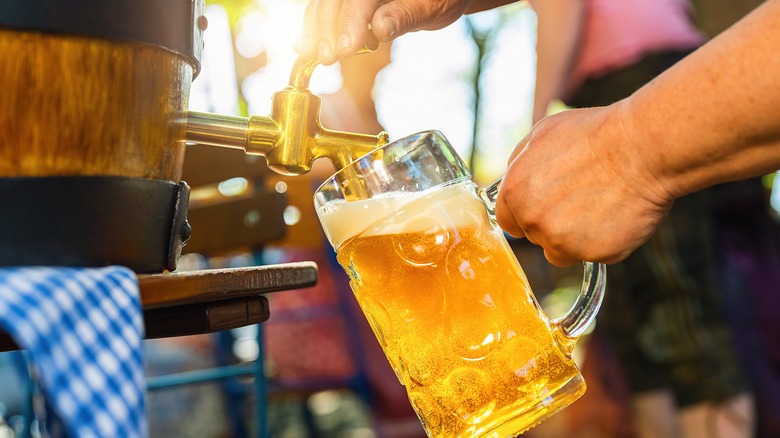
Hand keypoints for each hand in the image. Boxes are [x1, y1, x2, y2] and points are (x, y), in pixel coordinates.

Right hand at [297, 0, 473, 64]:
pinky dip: (315, 28)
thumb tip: (379, 28)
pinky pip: (326, 9)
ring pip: (323, 4)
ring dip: (315, 30)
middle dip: (325, 28)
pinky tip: (306, 46)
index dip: (348, 22)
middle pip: (332, 0)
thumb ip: (404, 15)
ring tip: (311, 56)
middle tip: (327, 58)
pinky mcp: (348, 2)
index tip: (344, 49)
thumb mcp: (432, 7)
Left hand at [494, 104, 673, 265]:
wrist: (643, 148)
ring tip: (599, 206)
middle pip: (535, 236)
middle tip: (580, 198)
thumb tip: (512, 179)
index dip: (525, 213)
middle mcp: (533, 221)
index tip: (544, 207)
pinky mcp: (595, 254)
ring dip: (575, 237)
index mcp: (515, 192)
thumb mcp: (543, 134)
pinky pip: (593, 255)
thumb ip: (519, 162)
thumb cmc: (596, 134)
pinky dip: (603, 241)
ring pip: (561, 251)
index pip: (508, 220)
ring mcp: (563, 241)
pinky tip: (616, 215)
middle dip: (551, 223)